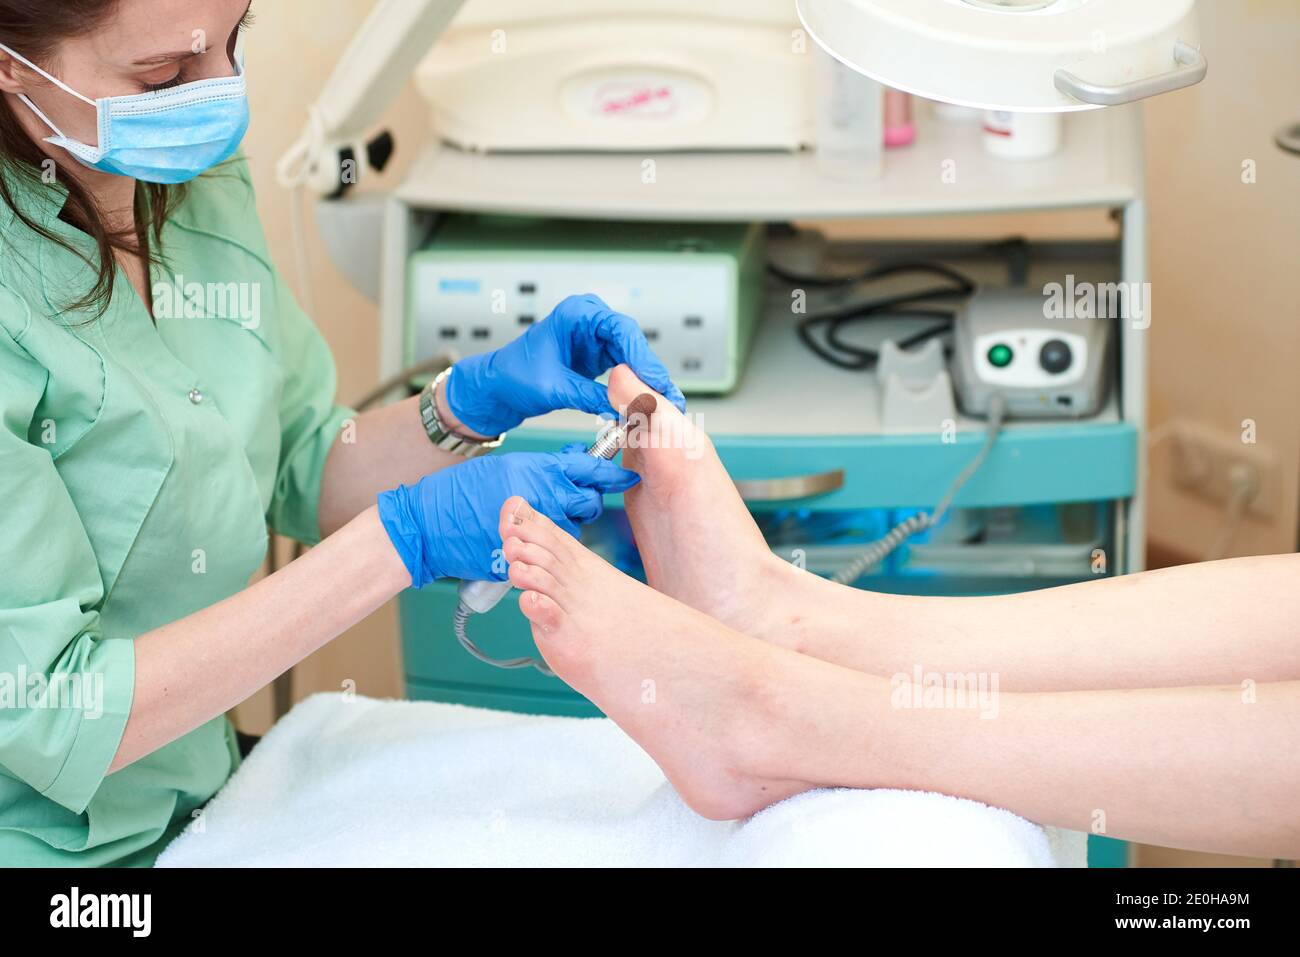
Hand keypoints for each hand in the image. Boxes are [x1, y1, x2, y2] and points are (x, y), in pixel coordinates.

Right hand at [376, 451, 639, 587]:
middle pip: (589, 502)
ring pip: (573, 527)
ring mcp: (539, 532)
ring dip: (564, 522)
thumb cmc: (461, 492)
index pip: (591, 470)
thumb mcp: (508, 468)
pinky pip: (551, 549)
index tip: (627, 475)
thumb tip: (574, 463)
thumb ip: (544, 468)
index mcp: (542, 472)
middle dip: (587, 500)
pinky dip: (547, 544)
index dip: (612, 474)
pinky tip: (531, 538)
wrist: (430, 526)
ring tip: (540, 518)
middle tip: (572, 497)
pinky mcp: (531, 555)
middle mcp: (546, 500)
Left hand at [446, 293, 687, 436]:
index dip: (643, 357)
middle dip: (649, 372)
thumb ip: (591, 396)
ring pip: (633, 358)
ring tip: (662, 405)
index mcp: (577, 313)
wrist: (496, 389)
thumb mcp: (554, 388)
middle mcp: (590, 321)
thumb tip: (626, 409)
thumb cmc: (512, 377)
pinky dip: (634, 387)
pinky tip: (645, 403)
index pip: (621, 329)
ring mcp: (595, 339)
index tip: (655, 382)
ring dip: (645, 381)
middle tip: (666, 398)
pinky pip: (624, 370)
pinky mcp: (597, 357)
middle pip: (632, 343)